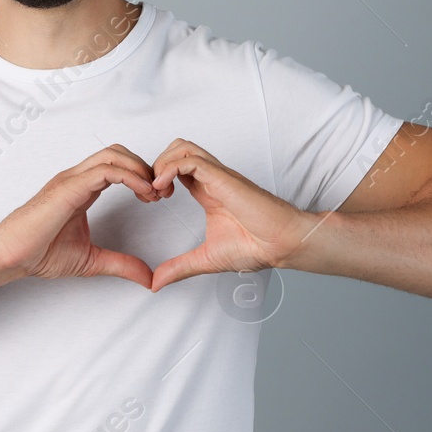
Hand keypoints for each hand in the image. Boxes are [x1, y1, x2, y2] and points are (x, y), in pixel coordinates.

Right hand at [0, 144, 159, 286]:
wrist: (11, 255)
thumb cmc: (38, 254)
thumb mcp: (92, 260)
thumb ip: (121, 265)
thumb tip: (147, 277)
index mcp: (81, 189)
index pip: (117, 166)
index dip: (142, 176)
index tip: (158, 198)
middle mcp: (77, 178)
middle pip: (118, 152)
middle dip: (145, 167)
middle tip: (162, 192)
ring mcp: (72, 179)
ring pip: (114, 154)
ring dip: (141, 169)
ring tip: (155, 192)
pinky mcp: (70, 187)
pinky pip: (107, 170)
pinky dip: (131, 177)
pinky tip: (143, 194)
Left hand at [148, 138, 307, 290]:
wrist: (281, 245)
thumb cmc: (256, 247)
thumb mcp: (205, 259)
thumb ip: (179, 268)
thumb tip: (156, 283)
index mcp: (207, 191)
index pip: (176, 167)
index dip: (157, 177)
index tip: (150, 200)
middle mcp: (211, 179)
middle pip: (176, 149)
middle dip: (156, 165)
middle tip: (151, 193)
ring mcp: (218, 176)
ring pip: (182, 147)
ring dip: (162, 164)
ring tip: (158, 191)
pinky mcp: (223, 178)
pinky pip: (190, 159)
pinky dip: (170, 168)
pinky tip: (163, 189)